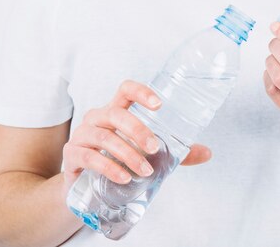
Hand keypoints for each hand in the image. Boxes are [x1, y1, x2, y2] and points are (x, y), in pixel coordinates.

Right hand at [62, 79, 211, 190]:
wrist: (86, 189)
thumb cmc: (118, 162)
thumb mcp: (146, 155)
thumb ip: (174, 153)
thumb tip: (207, 152)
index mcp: (116, 112)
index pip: (125, 90)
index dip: (141, 92)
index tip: (159, 104)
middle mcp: (97, 118)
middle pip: (116, 113)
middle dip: (137, 130)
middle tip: (154, 148)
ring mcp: (82, 135)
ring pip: (104, 137)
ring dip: (127, 153)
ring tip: (145, 170)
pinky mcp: (72, 155)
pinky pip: (89, 157)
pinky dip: (109, 167)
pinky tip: (124, 177)